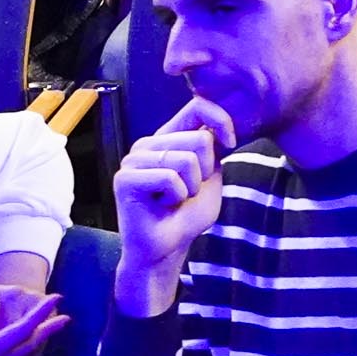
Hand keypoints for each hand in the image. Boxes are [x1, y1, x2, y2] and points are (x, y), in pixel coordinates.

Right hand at [113, 95, 236, 315]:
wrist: (168, 248)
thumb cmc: (188, 214)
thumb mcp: (211, 175)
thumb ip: (214, 147)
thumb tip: (217, 123)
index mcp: (168, 137)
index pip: (197, 107)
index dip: (221, 120)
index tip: (231, 143)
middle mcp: (148, 144)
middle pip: (199, 138)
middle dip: (206, 171)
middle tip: (189, 191)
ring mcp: (133, 159)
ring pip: (186, 159)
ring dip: (191, 187)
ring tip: (175, 199)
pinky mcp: (125, 179)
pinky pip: (170, 178)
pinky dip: (177, 197)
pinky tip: (163, 206)